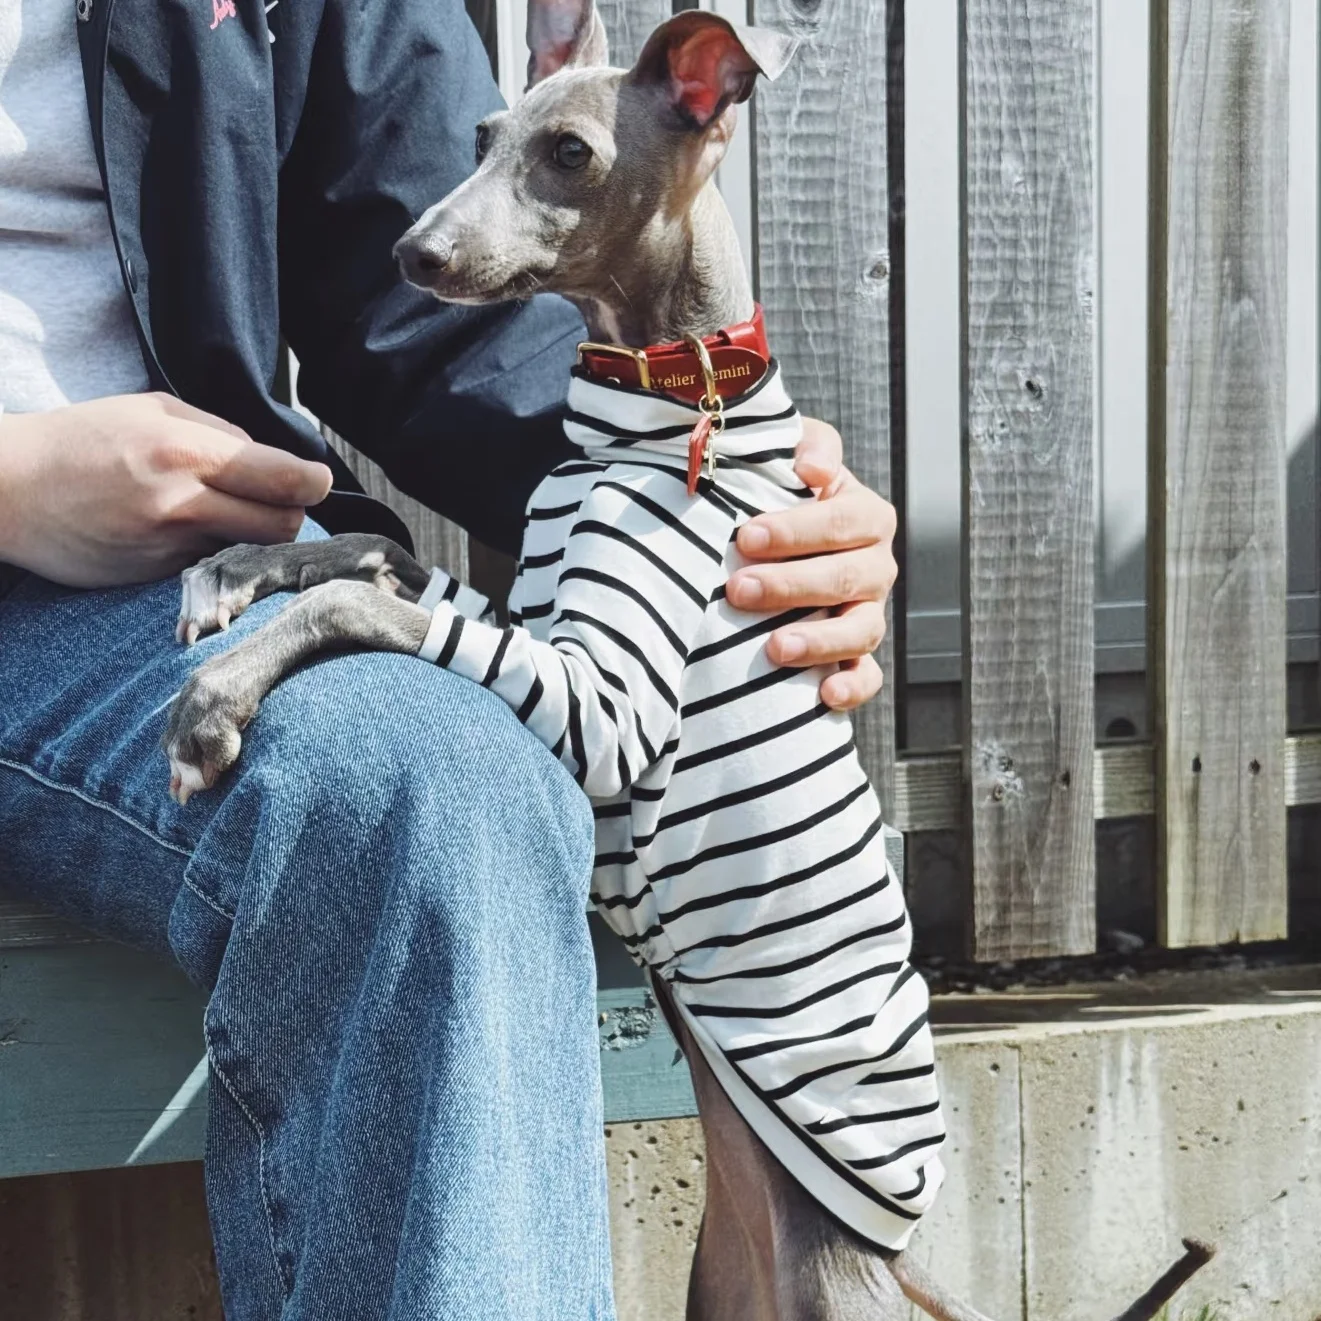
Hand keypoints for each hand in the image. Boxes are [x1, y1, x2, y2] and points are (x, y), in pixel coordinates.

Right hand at [0, 394, 332, 587]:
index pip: (281, 479)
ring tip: (223, 515)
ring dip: (252, 536)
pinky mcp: (154, 578)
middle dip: (291, 515)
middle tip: (278, 503)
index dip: (311, 483)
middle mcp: (182, 503)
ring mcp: (168, 547)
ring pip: (249, 550)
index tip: (317, 482)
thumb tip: (272, 458)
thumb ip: (219, 432)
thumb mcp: (151, 410)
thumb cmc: (82, 440)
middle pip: (282, 526)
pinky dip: (213, 553)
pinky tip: (184, 535)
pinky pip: (210, 566)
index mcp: (185, 451)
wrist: (7, 490)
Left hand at [727, 417, 896, 711]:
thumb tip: (811, 467)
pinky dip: (852, 688)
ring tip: (774, 648)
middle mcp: (875, 566)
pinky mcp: (855, 657)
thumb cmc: (778, 494)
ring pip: (860, 631)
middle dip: (790, 586)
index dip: (796, 531)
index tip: (746, 537)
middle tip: (737, 589)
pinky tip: (825, 695)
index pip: (841, 523)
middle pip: (846, 578)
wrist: (771, 545)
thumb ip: (810, 447)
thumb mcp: (792, 457)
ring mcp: (868, 614)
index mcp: (866, 516)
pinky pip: (866, 678)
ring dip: (819, 641)